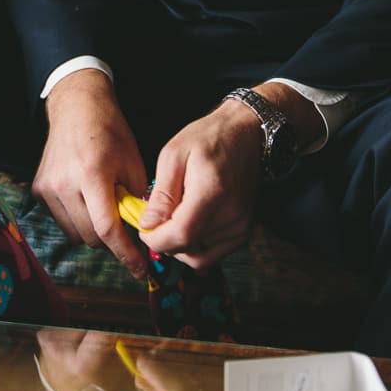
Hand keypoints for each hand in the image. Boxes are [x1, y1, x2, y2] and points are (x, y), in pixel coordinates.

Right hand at [32, 69, 149, 278]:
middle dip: (112, 239)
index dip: (125, 254)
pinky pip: (63, 221)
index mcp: (92, 173)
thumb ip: (136, 200)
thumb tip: (143, 234)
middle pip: (91, 236)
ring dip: (94, 231)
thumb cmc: (111, 131)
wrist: (77, 107)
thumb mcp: (133, 163)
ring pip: (75, 234)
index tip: (139, 269)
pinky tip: (87, 200)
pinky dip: (78, 220)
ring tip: (104, 207)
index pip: (107, 228)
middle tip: (126, 227)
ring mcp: (48, 187)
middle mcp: (65, 182)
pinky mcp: (39, 189)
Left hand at [134, 92, 279, 270]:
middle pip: (189, 249)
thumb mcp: (174, 155)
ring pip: (200, 257)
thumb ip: (161, 194)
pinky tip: (190, 225)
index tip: (144, 230)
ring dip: (181, 246)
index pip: (181, 235)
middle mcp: (232, 214)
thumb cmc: (210, 138)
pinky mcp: (245, 231)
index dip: (157, 239)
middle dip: (165, 242)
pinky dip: (197, 247)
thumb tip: (148, 224)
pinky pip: (214, 254)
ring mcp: (241, 226)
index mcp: (212, 192)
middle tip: (156, 221)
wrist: (246, 134)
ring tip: (174, 220)